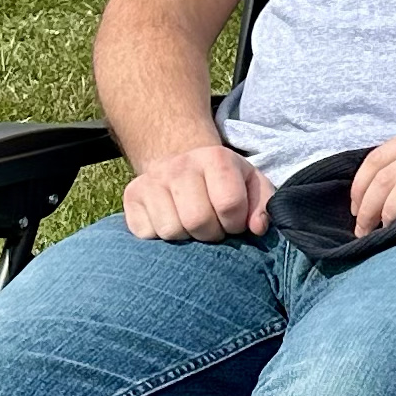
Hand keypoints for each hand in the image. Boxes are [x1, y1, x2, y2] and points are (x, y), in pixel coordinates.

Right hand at [123, 143, 269, 242]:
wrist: (182, 163)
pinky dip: (161, 237)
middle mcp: (180, 165)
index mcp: (215, 158)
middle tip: (214, 228)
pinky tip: (172, 222)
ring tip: (193, 225)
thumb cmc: (225, 181)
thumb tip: (256, 229)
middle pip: (198, 221)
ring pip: (171, 231)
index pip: (229, 205)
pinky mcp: (131, 195)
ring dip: (187, 237)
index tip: (235, 223)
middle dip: (212, 234)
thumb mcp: (252, 185)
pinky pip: (147, 233)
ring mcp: (151, 180)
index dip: (236, 224)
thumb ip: (264, 205)